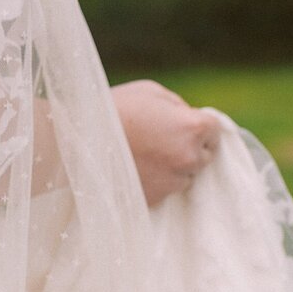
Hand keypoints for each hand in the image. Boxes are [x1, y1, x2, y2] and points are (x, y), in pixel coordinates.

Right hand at [111, 79, 220, 206]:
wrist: (78, 142)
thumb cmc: (113, 109)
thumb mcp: (149, 92)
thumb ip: (177, 106)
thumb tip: (188, 117)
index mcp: (193, 128)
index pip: (215, 130)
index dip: (198, 127)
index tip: (181, 126)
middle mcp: (189, 158)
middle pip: (204, 156)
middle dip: (188, 148)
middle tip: (158, 140)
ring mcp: (173, 182)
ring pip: (184, 176)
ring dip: (171, 167)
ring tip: (141, 154)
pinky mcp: (155, 200)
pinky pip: (164, 190)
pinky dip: (154, 181)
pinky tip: (133, 168)